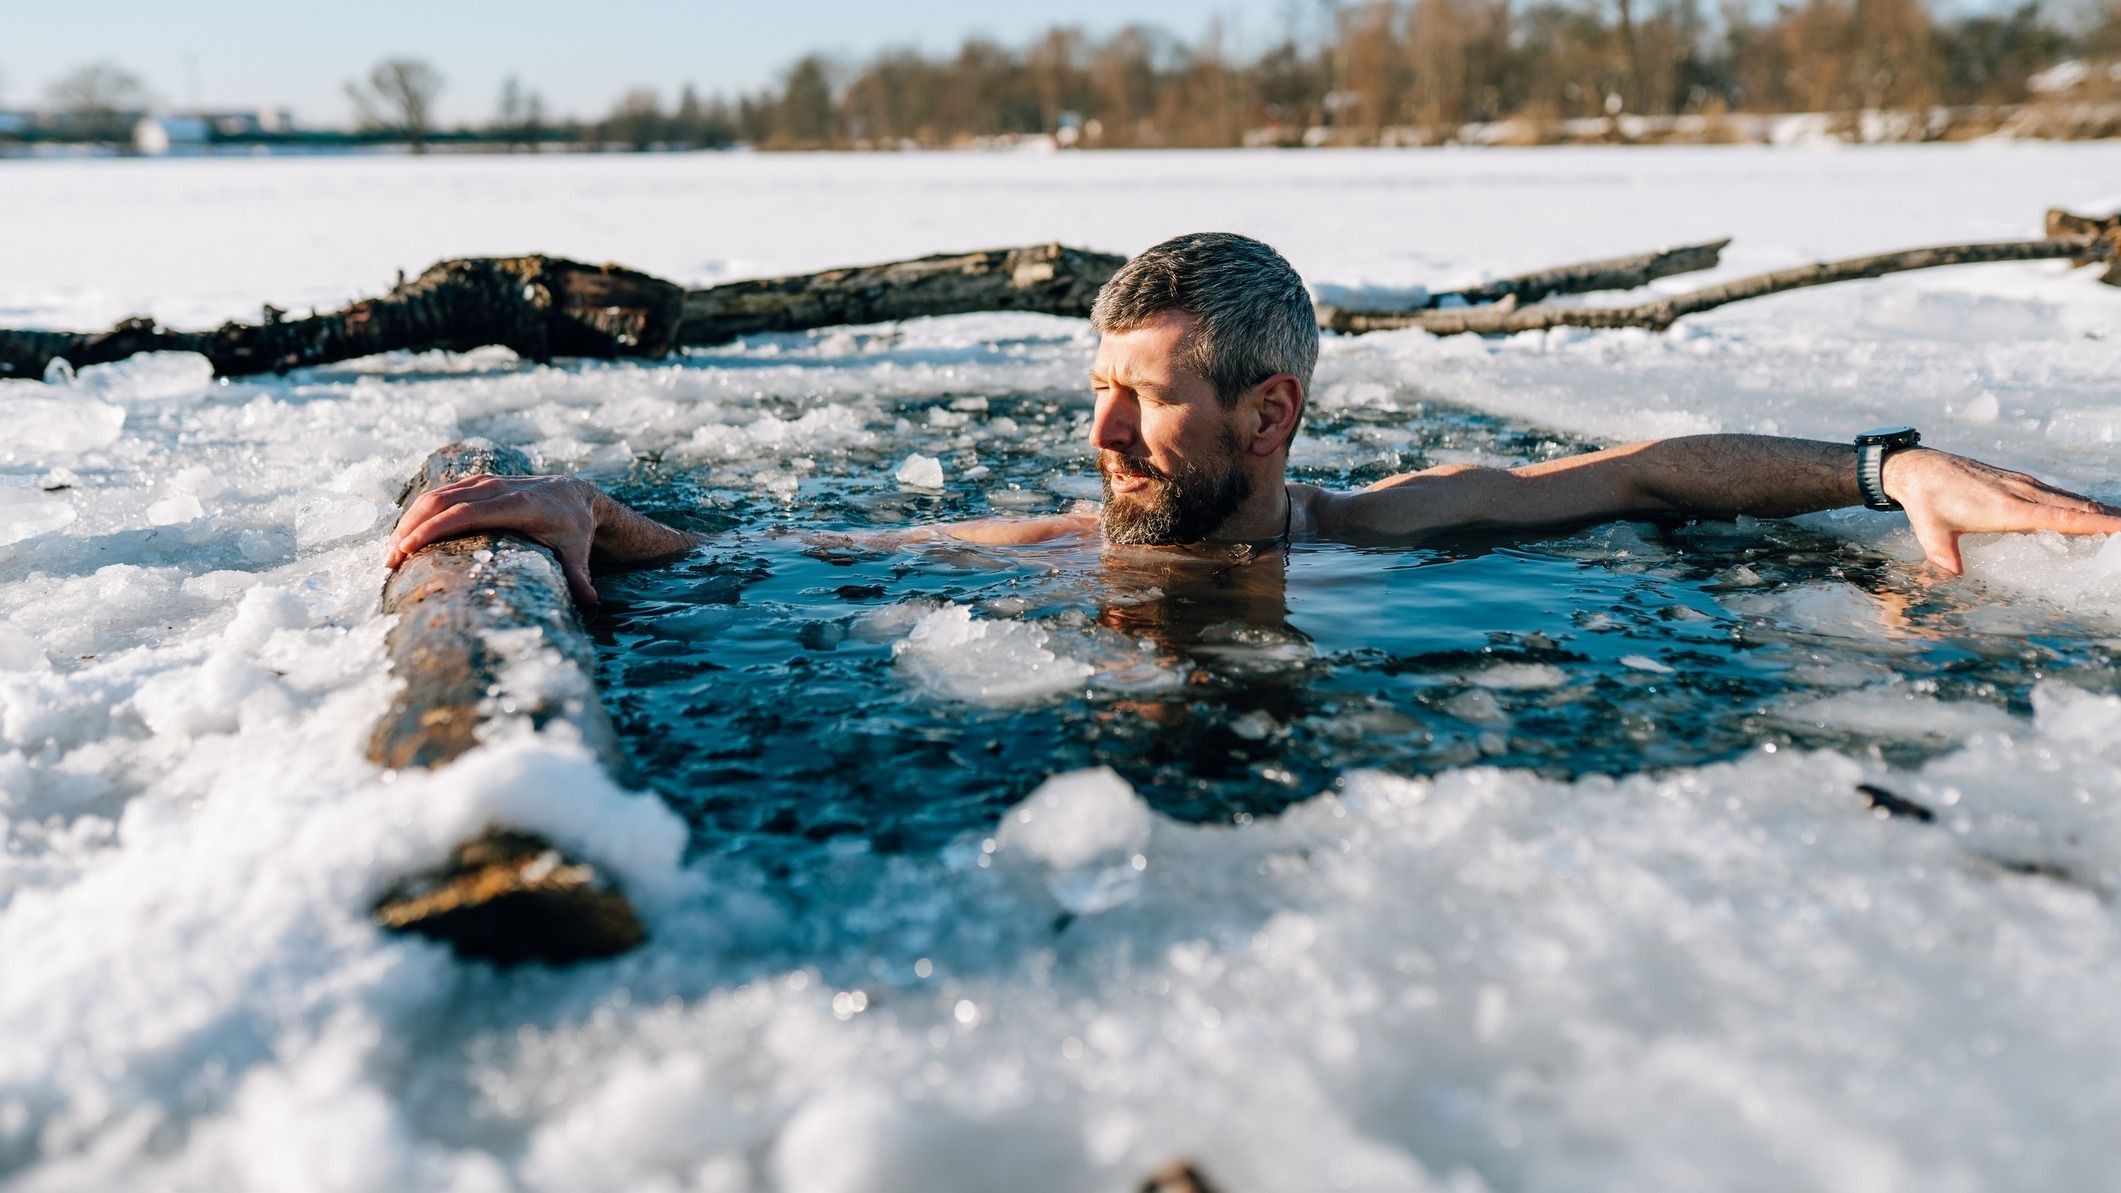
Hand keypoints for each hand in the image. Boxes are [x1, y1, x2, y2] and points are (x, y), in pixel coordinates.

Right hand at [383, 475, 602, 604]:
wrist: (577, 494)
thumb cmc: (575, 529)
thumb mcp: (579, 552)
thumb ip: (580, 577)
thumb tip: (591, 603)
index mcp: (518, 505)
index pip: (465, 514)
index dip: (433, 530)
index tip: (406, 550)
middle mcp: (497, 488)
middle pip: (441, 502)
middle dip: (410, 530)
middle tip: (389, 561)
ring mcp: (485, 482)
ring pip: (436, 495)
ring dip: (409, 520)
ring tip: (389, 552)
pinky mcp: (477, 482)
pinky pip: (441, 493)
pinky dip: (419, 512)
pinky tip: (404, 536)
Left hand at [1884, 449, 2120, 574]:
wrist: (1919, 467)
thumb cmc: (1925, 501)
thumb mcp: (1929, 530)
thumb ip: (1942, 552)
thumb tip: (1953, 574)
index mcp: (2004, 508)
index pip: (2058, 518)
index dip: (2093, 524)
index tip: (2120, 528)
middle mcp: (2020, 493)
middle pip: (2075, 508)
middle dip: (2108, 520)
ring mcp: (2022, 485)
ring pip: (2070, 499)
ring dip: (2099, 511)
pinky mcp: (2019, 482)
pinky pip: (2058, 495)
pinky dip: (2081, 504)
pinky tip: (2093, 512)